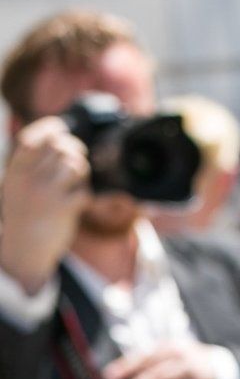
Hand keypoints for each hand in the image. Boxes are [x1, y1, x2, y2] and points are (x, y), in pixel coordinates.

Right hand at [0, 115, 90, 293]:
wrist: (21, 251)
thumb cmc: (24, 216)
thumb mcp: (16, 187)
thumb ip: (31, 165)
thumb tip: (58, 139)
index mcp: (15, 172)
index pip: (32, 140)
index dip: (50, 128)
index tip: (62, 128)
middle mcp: (28, 180)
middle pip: (59, 147)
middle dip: (74, 149)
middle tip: (77, 158)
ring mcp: (45, 194)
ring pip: (74, 165)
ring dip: (82, 171)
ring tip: (77, 182)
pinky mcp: (62, 210)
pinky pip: (84, 191)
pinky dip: (85, 195)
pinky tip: (77, 202)